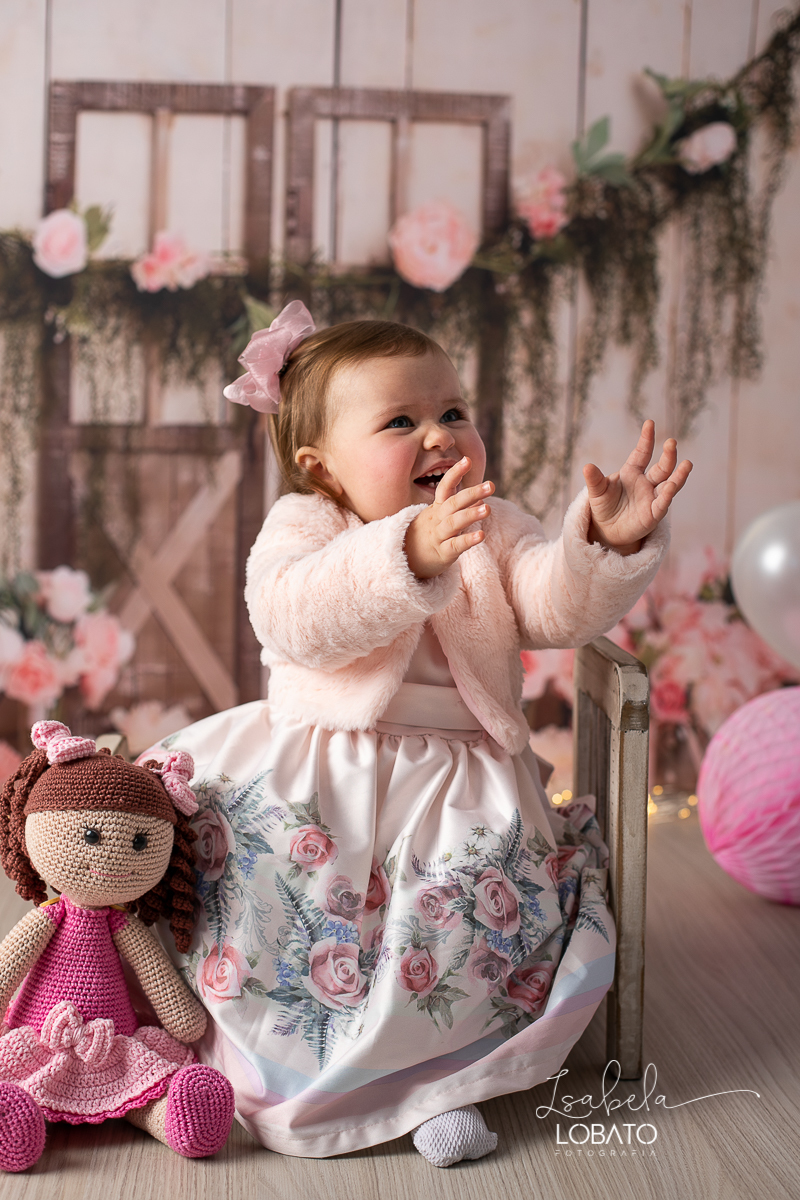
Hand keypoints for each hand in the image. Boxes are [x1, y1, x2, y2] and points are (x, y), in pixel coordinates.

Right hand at [404, 457, 494, 577]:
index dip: (455, 473)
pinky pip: (455, 545)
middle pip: (453, 503)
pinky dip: (467, 540)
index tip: (467, 460)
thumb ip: (461, 507)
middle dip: (472, 493)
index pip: (445, 486)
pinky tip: (481, 535)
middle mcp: (437, 518)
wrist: (407, 558)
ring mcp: (439, 535)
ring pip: (454, 523)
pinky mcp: (443, 553)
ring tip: (488, 509)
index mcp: (438, 507)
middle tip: (491, 485)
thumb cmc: (430, 534)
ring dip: (470, 514)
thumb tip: (481, 498)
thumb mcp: (441, 517)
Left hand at [583, 420, 691, 555]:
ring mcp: (652, 498)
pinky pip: (662, 504)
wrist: (607, 530)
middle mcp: (646, 483)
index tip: (649, 423)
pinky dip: (667, 496)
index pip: (642, 453)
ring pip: (669, 484)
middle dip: (668, 455)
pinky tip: (671, 487)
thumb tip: (587, 467)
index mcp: (632, 472)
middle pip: (662, 467)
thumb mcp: (597, 492)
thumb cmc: (604, 505)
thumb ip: (595, 480)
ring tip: (687, 464)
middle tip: (671, 442)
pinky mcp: (653, 514)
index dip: (646, 439)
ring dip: (678, 475)